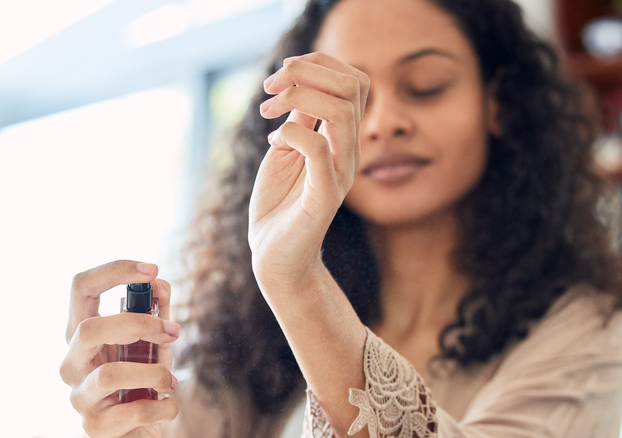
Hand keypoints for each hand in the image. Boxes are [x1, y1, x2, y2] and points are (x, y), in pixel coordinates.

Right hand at [59, 260, 180, 436]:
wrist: (139, 428)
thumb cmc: (144, 379)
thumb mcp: (154, 341)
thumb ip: (157, 311)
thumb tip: (159, 284)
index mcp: (82, 333)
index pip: (80, 287)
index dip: (114, 271)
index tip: (153, 269)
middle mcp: (72, 362)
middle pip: (89, 328)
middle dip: (139, 324)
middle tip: (174, 330)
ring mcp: (78, 396)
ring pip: (109, 375)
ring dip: (154, 372)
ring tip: (171, 380)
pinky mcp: (94, 428)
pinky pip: (131, 411)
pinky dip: (162, 405)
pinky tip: (168, 404)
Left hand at [249, 52, 368, 292]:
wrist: (274, 255)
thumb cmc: (278, 203)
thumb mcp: (286, 149)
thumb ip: (299, 119)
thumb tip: (299, 84)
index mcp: (342, 137)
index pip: (354, 81)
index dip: (319, 63)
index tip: (281, 73)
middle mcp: (349, 150)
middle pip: (353, 85)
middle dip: (308, 70)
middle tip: (271, 86)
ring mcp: (340, 172)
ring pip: (341, 110)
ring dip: (298, 96)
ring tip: (268, 108)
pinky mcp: (325, 196)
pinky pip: (319, 148)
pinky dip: (291, 133)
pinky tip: (273, 141)